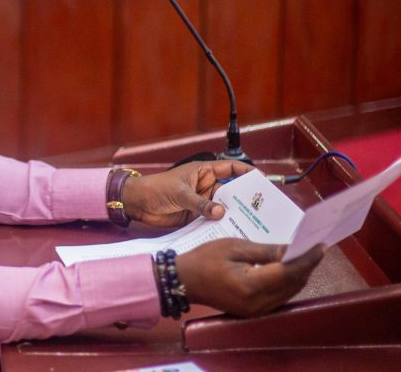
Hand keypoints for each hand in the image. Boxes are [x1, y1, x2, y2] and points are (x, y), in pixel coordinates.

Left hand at [122, 160, 253, 226]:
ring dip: (235, 214)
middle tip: (263, 208)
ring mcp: (202, 201)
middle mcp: (206, 186)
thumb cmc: (155, 188)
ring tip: (254, 223)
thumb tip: (221, 212)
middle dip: (246, 197)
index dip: (247, 173)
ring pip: (224, 207)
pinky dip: (222, 225)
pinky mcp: (197, 216)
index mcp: (203, 172)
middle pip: (232, 190)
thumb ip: (200, 203)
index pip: (230, 169)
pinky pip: (213, 220)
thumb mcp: (179, 193)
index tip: (263, 181)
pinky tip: (234, 232)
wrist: (137, 203)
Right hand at [175, 239, 323, 316]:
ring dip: (299, 275)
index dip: (307, 259)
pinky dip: (288, 283)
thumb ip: (265, 251)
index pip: (288, 272)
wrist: (184, 280)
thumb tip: (291, 250)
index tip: (320, 245)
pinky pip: (280, 297)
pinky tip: (290, 269)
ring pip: (289, 292)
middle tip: (316, 247)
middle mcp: (257, 303)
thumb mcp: (234, 247)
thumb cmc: (205, 258)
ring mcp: (256, 311)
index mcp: (250, 285)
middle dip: (307, 266)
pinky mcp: (254, 312)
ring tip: (307, 256)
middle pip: (293, 284)